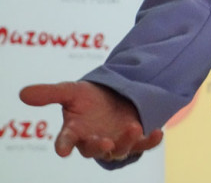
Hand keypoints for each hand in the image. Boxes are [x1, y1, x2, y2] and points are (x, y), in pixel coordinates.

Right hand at [19, 81, 162, 161]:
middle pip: (94, 150)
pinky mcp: (136, 139)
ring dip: (127, 141)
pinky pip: (144, 145)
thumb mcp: (72, 91)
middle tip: (106, 141)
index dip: (63, 145)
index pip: (66, 141)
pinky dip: (151, 141)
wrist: (115, 95)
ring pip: (120, 149)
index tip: (61, 150)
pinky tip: (158, 131)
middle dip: (100, 147)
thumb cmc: (89, 97)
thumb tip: (23, 93)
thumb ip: (50, 93)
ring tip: (134, 126)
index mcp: (75, 131)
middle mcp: (94, 140)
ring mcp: (116, 141)